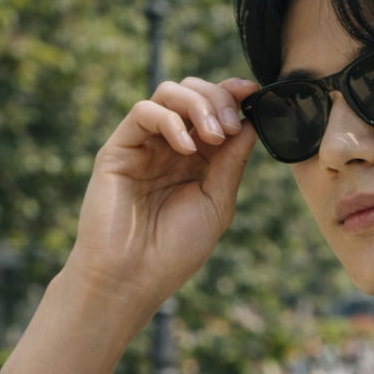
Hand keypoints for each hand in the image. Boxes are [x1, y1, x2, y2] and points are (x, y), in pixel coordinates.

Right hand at [63, 75, 260, 325]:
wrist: (132, 280)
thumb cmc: (174, 252)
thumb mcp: (217, 204)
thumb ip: (232, 162)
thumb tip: (251, 122)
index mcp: (198, 160)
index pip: (216, 111)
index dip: (235, 95)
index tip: (254, 93)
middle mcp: (171, 147)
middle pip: (194, 93)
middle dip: (219, 98)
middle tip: (231, 126)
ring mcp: (145, 146)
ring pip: (169, 93)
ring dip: (198, 104)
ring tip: (213, 136)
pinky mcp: (119, 149)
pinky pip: (143, 112)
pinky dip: (170, 120)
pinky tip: (187, 148)